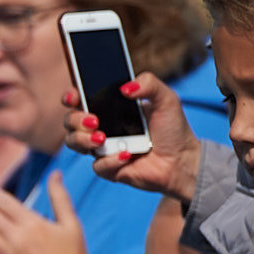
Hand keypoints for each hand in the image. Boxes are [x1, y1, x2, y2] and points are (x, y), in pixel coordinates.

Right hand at [64, 75, 200, 196]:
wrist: (182, 160)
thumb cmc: (173, 129)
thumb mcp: (166, 99)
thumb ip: (149, 84)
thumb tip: (126, 88)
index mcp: (110, 108)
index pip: (81, 99)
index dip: (72, 96)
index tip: (74, 96)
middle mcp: (101, 127)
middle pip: (70, 121)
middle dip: (75, 120)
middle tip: (93, 121)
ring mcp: (102, 149)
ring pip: (74, 143)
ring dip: (82, 139)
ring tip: (103, 139)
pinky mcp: (108, 169)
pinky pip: (97, 166)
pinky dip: (109, 160)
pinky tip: (126, 156)